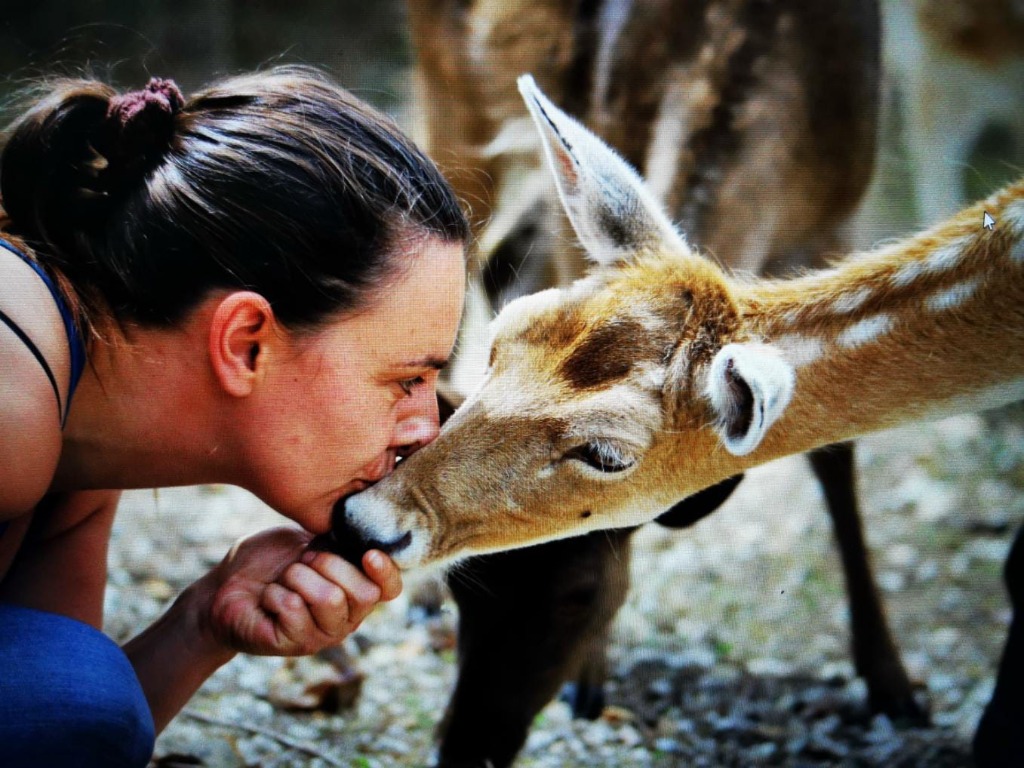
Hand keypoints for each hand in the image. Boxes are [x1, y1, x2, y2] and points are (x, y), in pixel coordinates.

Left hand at [198, 527, 401, 655]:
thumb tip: (357, 531)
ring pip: (330, 599)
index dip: (386, 572)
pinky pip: (293, 608)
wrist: (224, 587)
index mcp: (355, 590)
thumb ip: (334, 540)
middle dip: (330, 564)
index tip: (368, 554)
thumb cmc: (268, 562)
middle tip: (303, 560)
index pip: (390, 589)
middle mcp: (346, 617)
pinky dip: (275, 592)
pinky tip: (267, 599)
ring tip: (284, 579)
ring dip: (299, 577)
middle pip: (364, 594)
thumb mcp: (305, 541)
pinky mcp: (293, 644)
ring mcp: (321, 635)